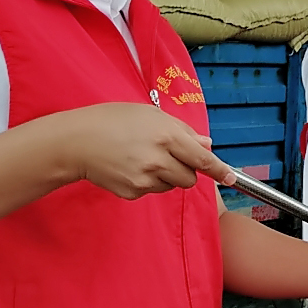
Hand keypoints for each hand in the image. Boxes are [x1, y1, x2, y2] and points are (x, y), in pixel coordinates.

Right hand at [52, 103, 234, 198]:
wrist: (76, 142)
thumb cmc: (112, 121)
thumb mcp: (149, 114)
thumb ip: (182, 130)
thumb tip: (206, 143)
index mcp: (166, 136)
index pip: (202, 159)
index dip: (220, 170)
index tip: (232, 178)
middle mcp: (158, 160)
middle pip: (189, 179)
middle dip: (186, 171)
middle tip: (168, 157)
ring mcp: (145, 179)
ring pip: (171, 186)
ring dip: (165, 176)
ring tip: (142, 158)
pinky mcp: (132, 192)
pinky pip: (151, 190)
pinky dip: (146, 182)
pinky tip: (129, 166)